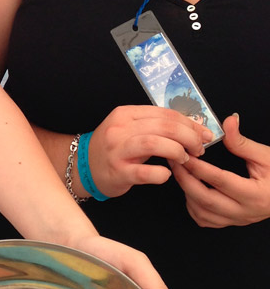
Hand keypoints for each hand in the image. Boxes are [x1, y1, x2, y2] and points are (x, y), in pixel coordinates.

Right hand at [86, 106, 210, 197]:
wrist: (84, 167)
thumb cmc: (114, 148)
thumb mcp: (130, 128)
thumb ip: (155, 125)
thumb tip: (193, 128)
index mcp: (125, 114)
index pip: (164, 113)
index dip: (189, 123)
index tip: (204, 135)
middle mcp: (119, 129)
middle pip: (163, 126)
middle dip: (189, 137)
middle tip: (199, 149)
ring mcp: (117, 151)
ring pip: (154, 143)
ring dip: (177, 151)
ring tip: (185, 159)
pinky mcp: (117, 172)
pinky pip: (144, 172)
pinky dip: (161, 173)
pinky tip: (166, 174)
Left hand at [170, 114, 269, 227]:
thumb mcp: (265, 155)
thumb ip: (241, 142)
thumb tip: (228, 122)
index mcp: (255, 195)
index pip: (220, 181)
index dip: (199, 167)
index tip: (185, 154)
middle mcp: (245, 211)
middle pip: (205, 200)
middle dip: (185, 180)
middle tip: (175, 162)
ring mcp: (238, 220)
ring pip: (203, 214)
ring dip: (188, 194)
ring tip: (182, 173)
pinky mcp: (233, 222)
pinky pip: (206, 221)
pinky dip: (194, 207)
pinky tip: (191, 191)